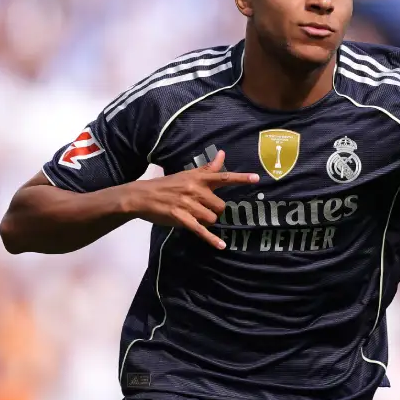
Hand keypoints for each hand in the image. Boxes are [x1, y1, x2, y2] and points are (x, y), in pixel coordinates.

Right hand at [121, 151, 257, 248]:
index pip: (223, 177)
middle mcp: (195, 189)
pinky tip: (221, 245)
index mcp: (198, 178)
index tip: (257, 178)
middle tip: (202, 209)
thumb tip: (223, 154)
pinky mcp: (180, 218)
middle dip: (215, 211)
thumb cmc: (167, 185)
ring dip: (207, 221)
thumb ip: (208, 168)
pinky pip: (201, 230)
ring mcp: (188, 204)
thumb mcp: (188, 174)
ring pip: (212, 219)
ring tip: (194, 217)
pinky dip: (211, 239)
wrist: (142, 196)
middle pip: (220, 206)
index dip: (241, 178)